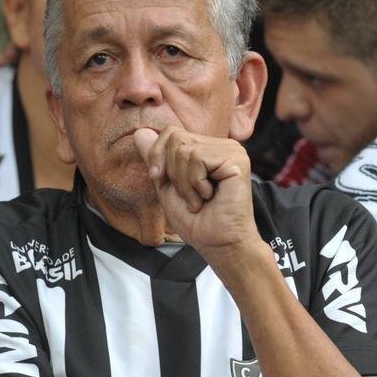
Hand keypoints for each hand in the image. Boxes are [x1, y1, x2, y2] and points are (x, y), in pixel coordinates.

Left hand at [133, 127, 263, 256]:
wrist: (218, 244)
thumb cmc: (197, 221)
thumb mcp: (167, 186)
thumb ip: (157, 159)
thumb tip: (140, 131)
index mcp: (209, 149)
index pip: (171, 132)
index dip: (158, 156)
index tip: (164, 182)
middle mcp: (223, 146)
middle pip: (176, 138)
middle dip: (172, 172)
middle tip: (189, 196)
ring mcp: (232, 151)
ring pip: (185, 150)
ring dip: (184, 183)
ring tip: (199, 200)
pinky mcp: (236, 160)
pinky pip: (197, 159)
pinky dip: (194, 184)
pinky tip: (209, 197)